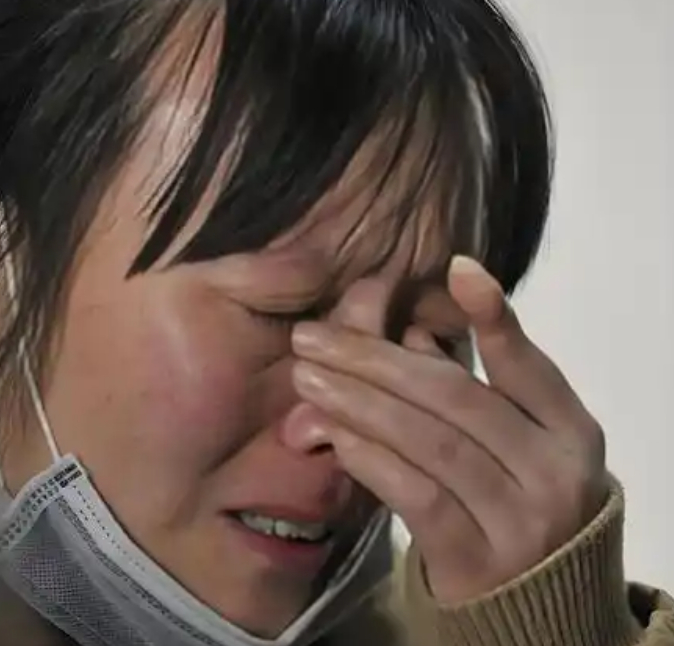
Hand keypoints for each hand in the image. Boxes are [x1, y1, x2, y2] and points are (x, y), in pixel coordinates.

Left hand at [289, 256, 609, 603]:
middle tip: (312, 336)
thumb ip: (467, 388)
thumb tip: (410, 327)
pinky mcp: (477, 561)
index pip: (527, 365)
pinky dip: (371, 457)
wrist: (532, 608)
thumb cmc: (511, 502)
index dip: (493, 316)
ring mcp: (521, 520)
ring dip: (358, 401)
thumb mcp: (510, 445)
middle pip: (456, 397)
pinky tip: (334, 433)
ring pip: (429, 442)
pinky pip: (415, 495)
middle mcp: (555, 472)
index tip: (453, 267)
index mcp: (570, 431)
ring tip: (306, 375)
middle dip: (374, 359)